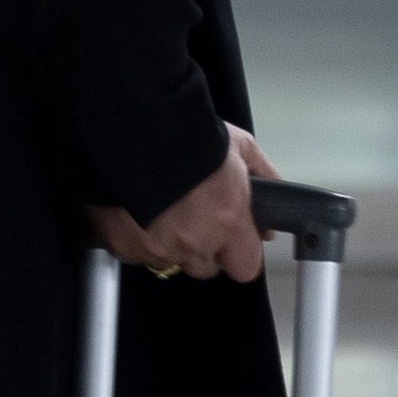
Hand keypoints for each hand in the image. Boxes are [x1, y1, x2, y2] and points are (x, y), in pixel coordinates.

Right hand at [89, 122, 274, 287]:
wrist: (134, 129)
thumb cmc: (187, 134)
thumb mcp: (239, 145)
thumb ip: (262, 173)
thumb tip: (274, 192)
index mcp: (228, 221)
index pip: (246, 267)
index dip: (240, 253)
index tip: (233, 240)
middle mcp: (194, 242)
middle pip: (205, 267)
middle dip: (202, 248)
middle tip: (193, 216)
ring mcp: (156, 249)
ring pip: (169, 262)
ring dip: (168, 244)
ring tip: (161, 210)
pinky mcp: (123, 246)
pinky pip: (135, 254)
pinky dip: (136, 238)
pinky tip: (135, 212)